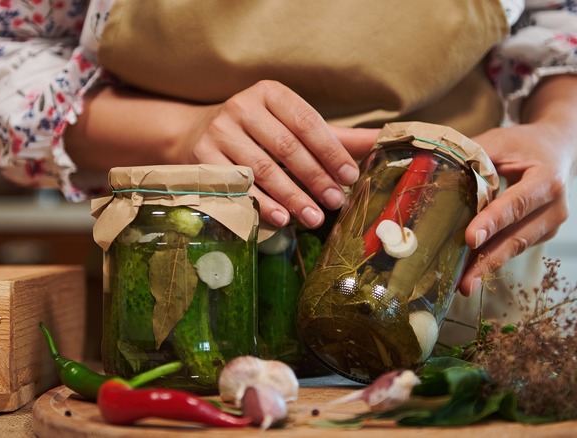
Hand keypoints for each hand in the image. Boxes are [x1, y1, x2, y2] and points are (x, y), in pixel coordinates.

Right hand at [178, 80, 378, 228]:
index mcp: (270, 93)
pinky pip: (239, 186)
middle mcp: (242, 106)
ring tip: (314, 217)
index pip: (306, 122)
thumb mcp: (292, 126)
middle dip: (315, 178)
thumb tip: (382, 140)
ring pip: (263, 169)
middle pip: (286, 147)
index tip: (350, 176)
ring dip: (292, 197)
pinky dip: (263, 204)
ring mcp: (219, 131)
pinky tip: (283, 219)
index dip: (330, 151)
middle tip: (336, 202)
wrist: (194, 134)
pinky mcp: (202, 158)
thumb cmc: (258, 132)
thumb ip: (335, 136)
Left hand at [457, 75, 576, 295]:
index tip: (471, 239)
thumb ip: (473, 157)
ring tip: (465, 284)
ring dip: (488, 265)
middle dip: (489, 259)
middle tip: (465, 281)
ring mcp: (552, 225)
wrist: (559, 149)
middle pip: (518, 237)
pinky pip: (515, 247)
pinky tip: (471, 269)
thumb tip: (434, 172)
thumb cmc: (524, 144)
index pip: (517, 203)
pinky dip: (492, 257)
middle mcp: (556, 207)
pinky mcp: (543, 234)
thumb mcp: (500, 141)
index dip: (493, 221)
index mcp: (548, 179)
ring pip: (516, 247)